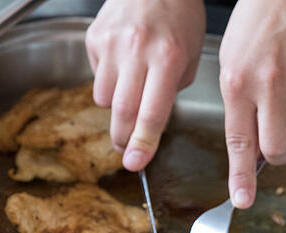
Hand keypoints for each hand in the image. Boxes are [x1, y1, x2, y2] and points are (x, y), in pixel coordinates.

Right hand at [85, 0, 205, 170]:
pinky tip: (124, 65)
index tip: (135, 163)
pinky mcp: (94, 37)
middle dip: (122, 138)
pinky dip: (108, 80)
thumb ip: (172, 90)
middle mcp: (136, 51)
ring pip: (103, 98)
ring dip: (116, 107)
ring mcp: (111, 44)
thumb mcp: (191, 56)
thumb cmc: (180, 16)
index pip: (151, 113)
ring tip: (131, 93)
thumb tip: (152, 121)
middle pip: (121, 112)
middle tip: (124, 150)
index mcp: (167, 58)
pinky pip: (96, 75)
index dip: (142, 143)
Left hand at [218, 0, 285, 207]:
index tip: (242, 200)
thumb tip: (250, 147)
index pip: (238, 141)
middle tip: (280, 146)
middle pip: (276, 147)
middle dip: (279, 154)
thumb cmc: (255, 27)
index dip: (241, 176)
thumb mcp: (232, 64)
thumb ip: (240, 106)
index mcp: (237, 85)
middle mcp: (267, 87)